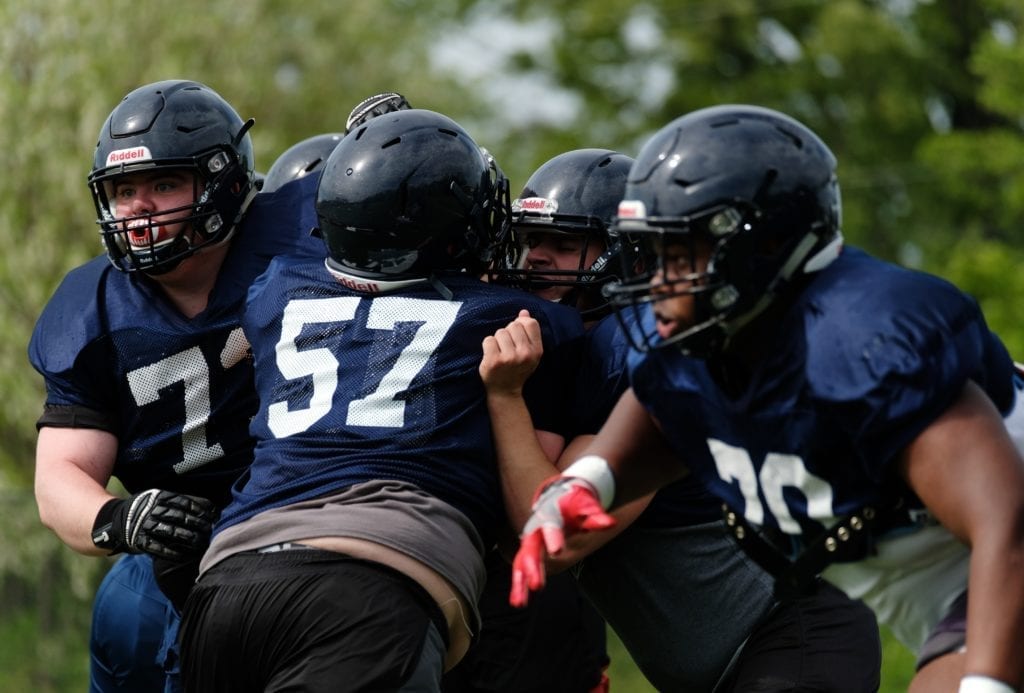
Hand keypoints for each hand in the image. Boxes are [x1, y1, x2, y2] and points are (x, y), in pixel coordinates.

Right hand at [91, 489, 217, 559]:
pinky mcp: (139, 541)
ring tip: (202, 543)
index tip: (214, 514)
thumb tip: (209, 508)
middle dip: (198, 523)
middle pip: (180, 516)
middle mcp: (152, 510)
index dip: (200, 509)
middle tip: (212, 529)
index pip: (184, 502)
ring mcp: (144, 526)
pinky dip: (172, 552)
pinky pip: (157, 547)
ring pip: (171, 532)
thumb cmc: (145, 511)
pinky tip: (185, 556)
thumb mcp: (158, 499)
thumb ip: (178, 502)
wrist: (113, 522)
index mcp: (158, 497)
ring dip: (188, 538)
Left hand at [480, 310, 542, 396]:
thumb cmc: (517, 369)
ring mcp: (509, 358)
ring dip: (497, 340)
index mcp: (536, 351)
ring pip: (500, 332)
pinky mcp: (494, 361)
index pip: (530, 323)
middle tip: (507, 348)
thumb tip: (524, 312)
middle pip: (513, 325)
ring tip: (500, 352)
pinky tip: (491, 356)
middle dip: (508, 333)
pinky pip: (488, 340)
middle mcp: (525, 354)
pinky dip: (488, 346)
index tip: (517, 336)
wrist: (505, 392)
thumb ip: (529, 332)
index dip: (521, 325)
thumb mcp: (529, 353)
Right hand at [509, 477, 614, 607]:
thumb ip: (595, 516)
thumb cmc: (574, 503)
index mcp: (549, 514)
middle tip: (538, 586)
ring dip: (520, 583)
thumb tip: (610, 523)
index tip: (557, 552)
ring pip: (522, 562)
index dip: (553, 537)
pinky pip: (521, 569)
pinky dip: (519, 585)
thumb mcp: (585, 506)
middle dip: (533, 567)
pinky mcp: (529, 553)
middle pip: (531, 548)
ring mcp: (530, 542)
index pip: (550, 525)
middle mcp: (535, 529)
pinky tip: (517, 602)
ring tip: (519, 603)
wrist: (557, 497)